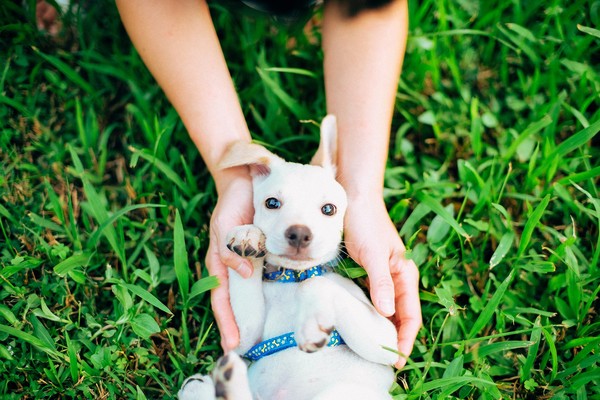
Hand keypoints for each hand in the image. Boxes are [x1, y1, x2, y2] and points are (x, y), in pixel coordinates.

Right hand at [205, 170, 253, 350]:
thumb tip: (244, 273)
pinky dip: (270, 292)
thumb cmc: (232, 205)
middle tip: (247, 351)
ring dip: (253, 315)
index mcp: (220, 262)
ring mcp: (248, 262)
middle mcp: (234, 267)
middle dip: (238, 326)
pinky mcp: (263, 255)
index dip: (226, 322)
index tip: (233, 345)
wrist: (247, 183)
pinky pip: (267, 277)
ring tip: (262, 337)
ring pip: (250, 294)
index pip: (221, 299)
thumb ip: (229, 248)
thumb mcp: (224, 225)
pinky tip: (281, 304)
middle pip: (234, 303)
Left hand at [343, 194, 421, 368]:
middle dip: (395, 340)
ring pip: (385, 311)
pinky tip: (356, 324)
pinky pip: (370, 300)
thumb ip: (381, 282)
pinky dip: (367, 315)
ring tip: (370, 351)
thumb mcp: (373, 253)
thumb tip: (387, 313)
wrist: (352, 197)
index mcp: (405, 275)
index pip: (411, 316)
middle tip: (382, 362)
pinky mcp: (366, 273)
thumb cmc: (365, 222)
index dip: (406, 340)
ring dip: (381, 330)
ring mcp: (381, 277)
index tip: (397, 362)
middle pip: (400, 317)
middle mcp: (396, 279)